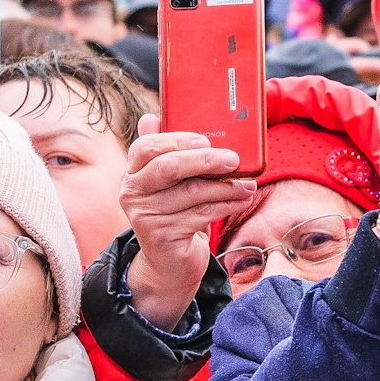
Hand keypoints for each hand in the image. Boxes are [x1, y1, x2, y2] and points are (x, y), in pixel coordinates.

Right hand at [121, 113, 256, 326]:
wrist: (168, 263)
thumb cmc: (174, 215)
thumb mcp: (168, 185)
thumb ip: (164, 153)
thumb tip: (152, 116)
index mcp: (133, 173)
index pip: (146, 146)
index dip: (177, 140)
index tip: (206, 140)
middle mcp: (132, 192)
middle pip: (169, 166)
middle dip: (206, 160)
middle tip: (234, 159)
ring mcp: (145, 215)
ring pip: (192, 192)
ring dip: (226, 187)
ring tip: (247, 184)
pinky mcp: (162, 235)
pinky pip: (202, 214)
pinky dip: (227, 205)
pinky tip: (242, 200)